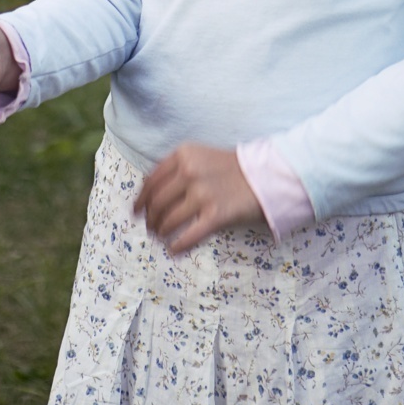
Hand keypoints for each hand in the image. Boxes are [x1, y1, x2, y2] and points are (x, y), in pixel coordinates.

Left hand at [133, 142, 263, 254]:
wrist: (266, 176)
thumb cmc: (232, 168)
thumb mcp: (201, 157)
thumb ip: (177, 169)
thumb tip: (151, 195)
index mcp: (183, 154)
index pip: (151, 181)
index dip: (141, 199)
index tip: (137, 211)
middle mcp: (189, 172)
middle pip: (157, 202)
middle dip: (150, 219)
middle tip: (150, 228)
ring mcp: (202, 194)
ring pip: (169, 220)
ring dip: (161, 232)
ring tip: (162, 238)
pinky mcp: (216, 215)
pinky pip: (188, 236)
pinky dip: (177, 246)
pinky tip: (174, 250)